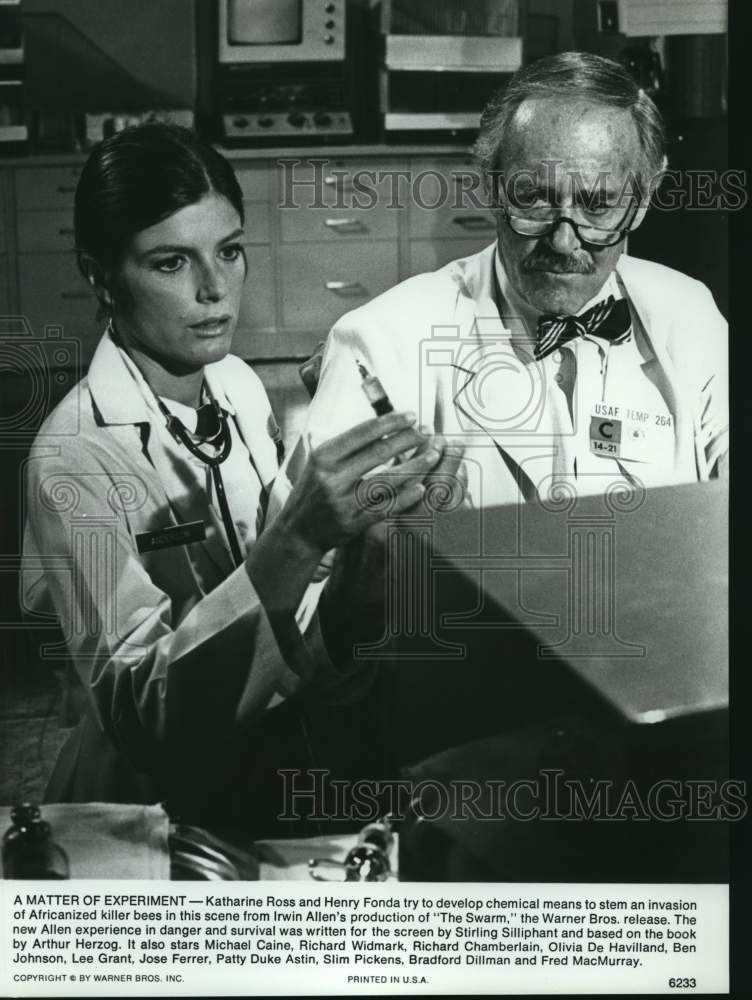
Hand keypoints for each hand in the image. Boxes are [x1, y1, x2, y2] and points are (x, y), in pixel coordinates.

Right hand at [276, 412, 441, 559]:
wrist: (298, 531)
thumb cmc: (314, 490)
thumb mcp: (320, 461)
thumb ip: (348, 445)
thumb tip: (386, 424)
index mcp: (324, 456)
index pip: (363, 433)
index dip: (391, 422)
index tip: (412, 415)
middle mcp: (332, 477)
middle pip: (379, 453)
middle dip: (408, 440)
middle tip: (428, 432)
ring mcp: (343, 502)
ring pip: (388, 481)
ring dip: (415, 466)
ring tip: (433, 456)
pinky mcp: (353, 523)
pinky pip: (385, 508)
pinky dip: (405, 498)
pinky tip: (421, 487)